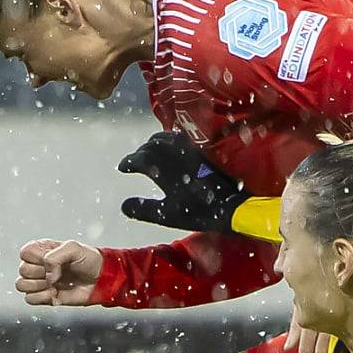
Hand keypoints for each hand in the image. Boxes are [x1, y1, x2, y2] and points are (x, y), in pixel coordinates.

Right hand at [16, 239, 101, 305]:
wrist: (100, 279)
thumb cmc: (88, 260)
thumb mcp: (73, 248)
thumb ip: (55, 257)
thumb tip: (47, 276)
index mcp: (41, 250)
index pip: (25, 253)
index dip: (38, 258)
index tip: (54, 259)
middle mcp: (38, 265)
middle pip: (23, 270)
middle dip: (41, 272)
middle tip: (58, 272)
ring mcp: (40, 281)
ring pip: (21, 285)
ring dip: (39, 286)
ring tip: (55, 284)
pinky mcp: (43, 297)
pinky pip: (29, 299)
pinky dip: (42, 298)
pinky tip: (56, 293)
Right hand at [118, 131, 247, 232]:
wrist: (230, 204)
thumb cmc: (198, 211)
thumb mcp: (167, 215)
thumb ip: (143, 210)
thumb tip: (123, 206)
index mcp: (164, 169)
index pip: (139, 159)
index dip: (128, 162)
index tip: (122, 168)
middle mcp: (174, 154)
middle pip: (150, 146)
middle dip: (140, 152)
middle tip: (134, 161)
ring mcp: (189, 149)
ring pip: (165, 138)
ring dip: (153, 143)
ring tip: (149, 151)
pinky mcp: (200, 150)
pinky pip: (179, 138)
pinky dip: (168, 140)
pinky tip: (170, 147)